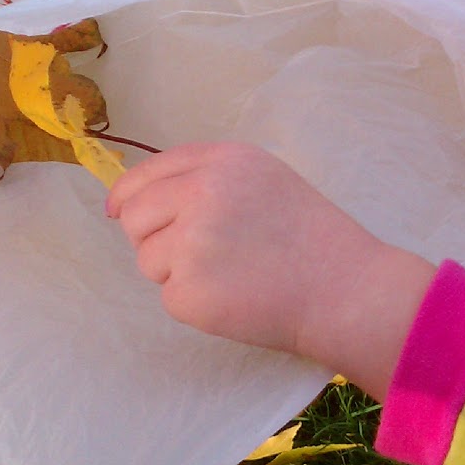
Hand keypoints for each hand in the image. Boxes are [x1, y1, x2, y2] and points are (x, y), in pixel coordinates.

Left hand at [106, 142, 432, 398]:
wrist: (345, 288)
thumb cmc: (311, 237)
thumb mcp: (267, 181)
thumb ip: (210, 179)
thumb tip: (133, 202)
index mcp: (225, 161)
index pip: (152, 170)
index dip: (130, 192)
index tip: (119, 210)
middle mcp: (203, 192)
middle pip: (136, 214)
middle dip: (153, 236)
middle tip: (200, 255)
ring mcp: (192, 242)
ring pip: (147, 259)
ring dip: (176, 272)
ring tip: (231, 274)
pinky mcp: (188, 290)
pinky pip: (169, 296)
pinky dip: (194, 303)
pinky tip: (235, 297)